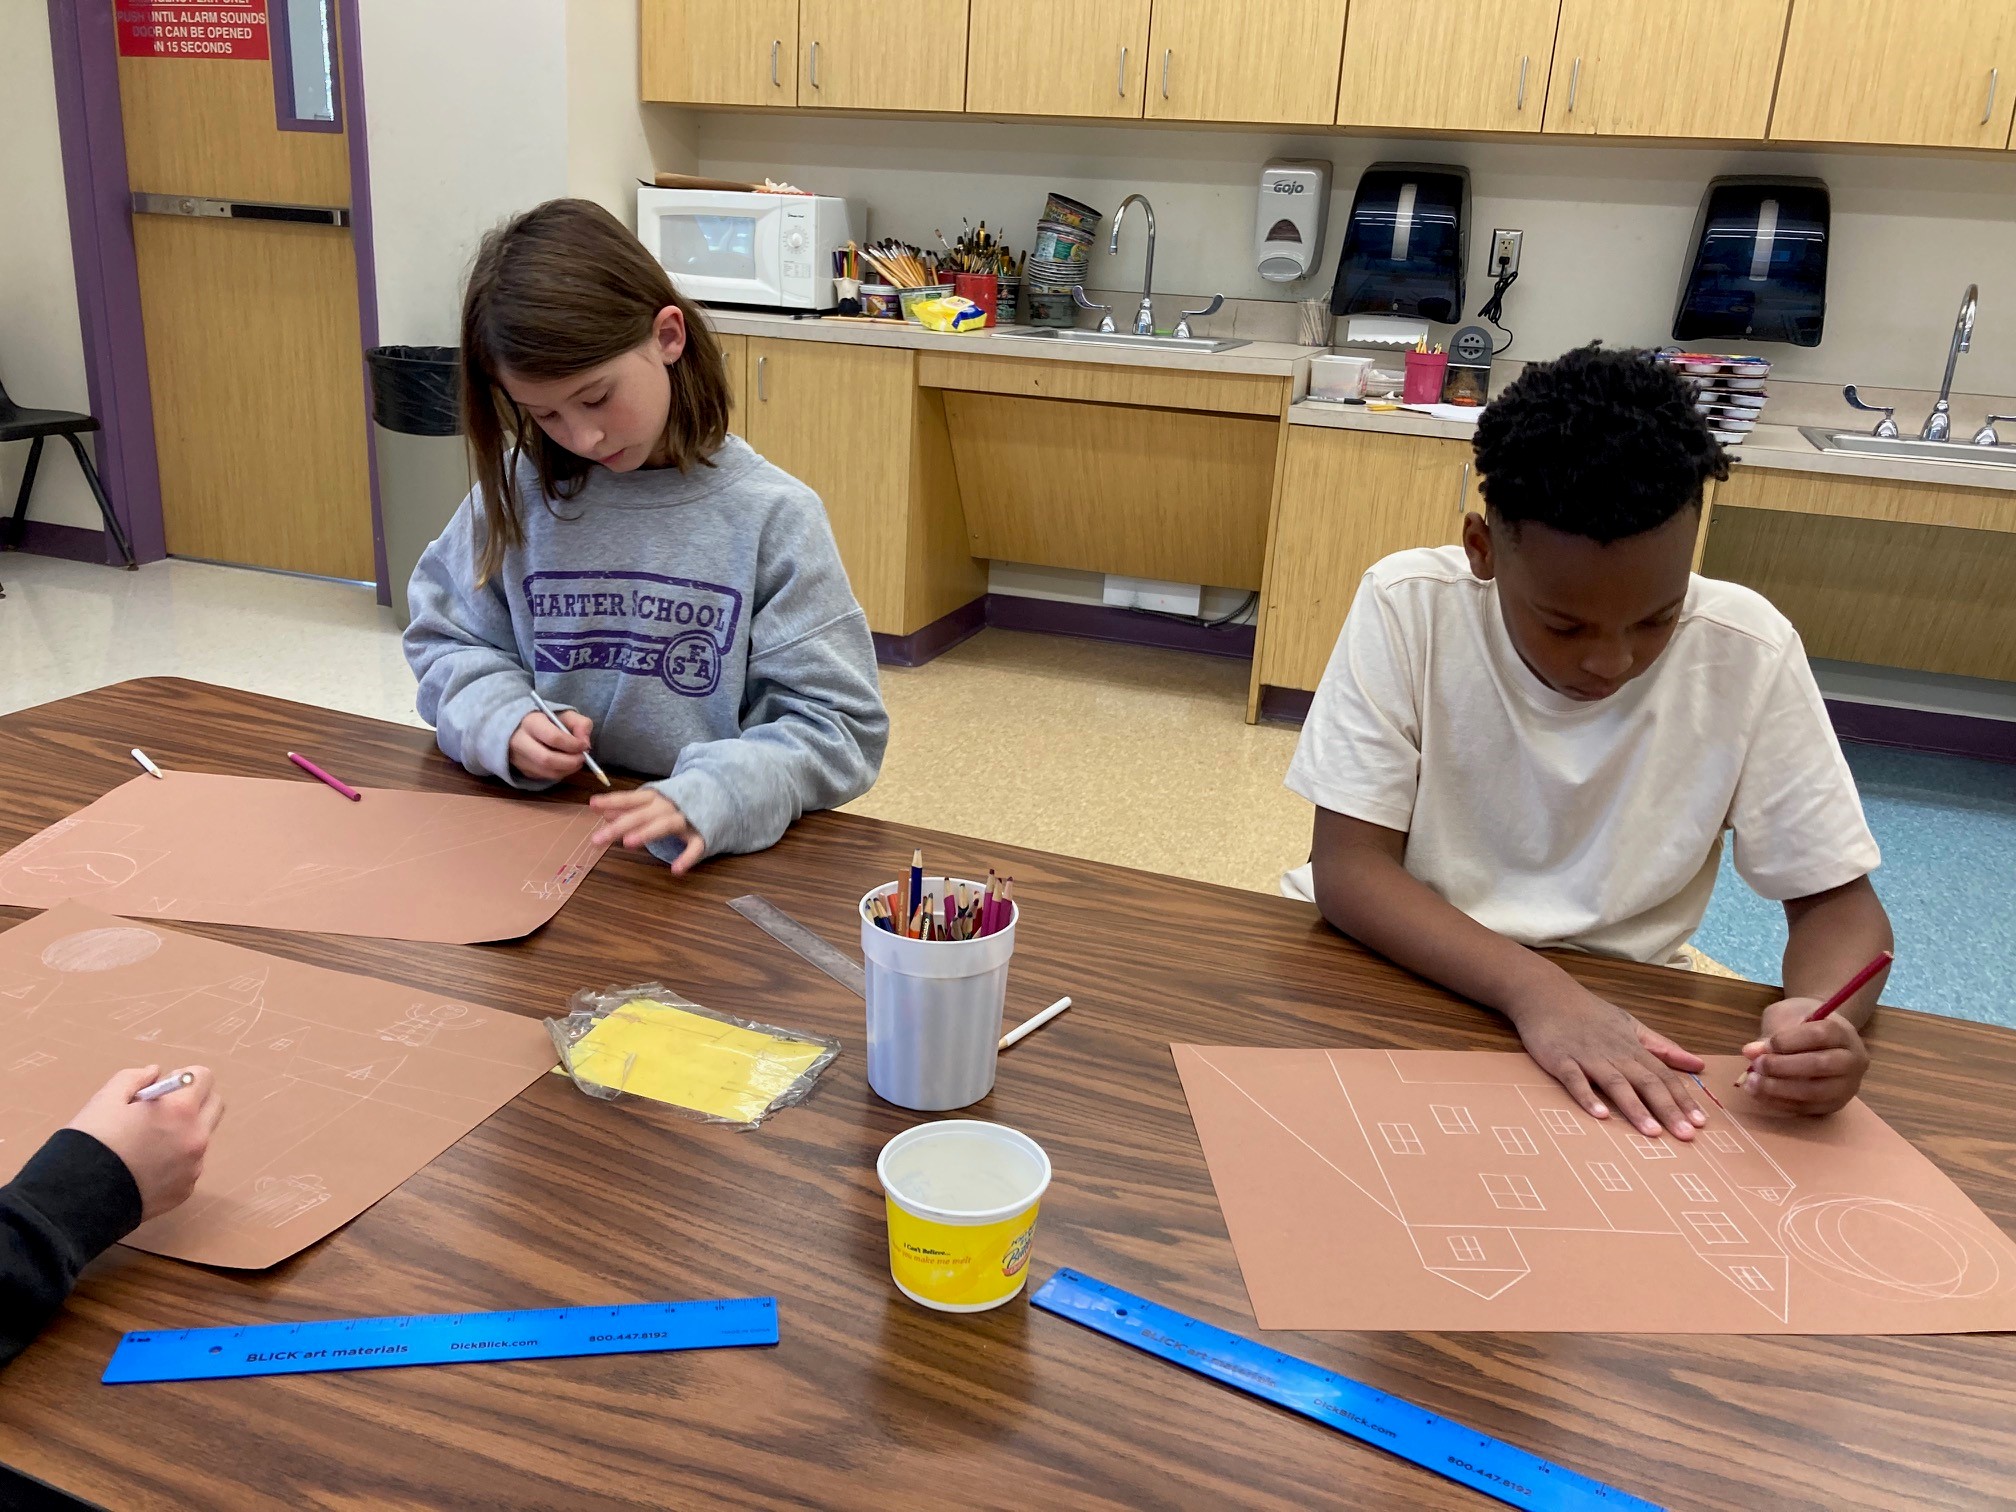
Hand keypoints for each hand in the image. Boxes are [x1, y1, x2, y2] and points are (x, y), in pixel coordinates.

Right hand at [64, 1066, 224, 1221]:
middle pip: (214, 1105)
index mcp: (181, 1111)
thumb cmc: (92, 1142)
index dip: (183, 1077)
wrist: (79, 1198)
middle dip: (194, 1100)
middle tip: (162, 1110)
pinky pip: (190, 1166)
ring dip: (185, 1131)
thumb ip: (134, 1078)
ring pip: (202, 1137)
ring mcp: (193, 1167)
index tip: (163, 1087)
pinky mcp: (185, 1190)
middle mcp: (196, 1138)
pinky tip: (145, 1167)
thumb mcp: (106, 1099)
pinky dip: (175, 1160)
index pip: (204, 1077)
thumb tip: (156, 1073)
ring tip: (148, 1141)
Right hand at [509, 707, 592, 781]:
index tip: (584, 745)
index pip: (554, 738)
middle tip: (583, 758)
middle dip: (571, 762)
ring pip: (548, 772)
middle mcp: (520, 742)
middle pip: (548, 760)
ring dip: (568, 769)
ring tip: (576, 760)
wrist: (522, 729)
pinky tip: (565, 764)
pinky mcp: (523, 771)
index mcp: (530, 722)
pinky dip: (560, 773)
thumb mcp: (566, 715)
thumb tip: (585, 743)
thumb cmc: (548, 721)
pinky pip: (546, 777)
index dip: (573, 745)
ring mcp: (519, 759)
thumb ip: (581, 724)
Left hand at [588, 788, 705, 873]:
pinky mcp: (703, 835)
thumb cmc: (678, 803)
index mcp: (656, 798)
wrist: (720, 797)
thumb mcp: (653, 802)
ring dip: (647, 833)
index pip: (631, 799)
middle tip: (597, 839)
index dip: (612, 801)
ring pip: (666, 825)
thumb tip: (605, 813)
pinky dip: (688, 858)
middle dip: (619, 826)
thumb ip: (630, 808)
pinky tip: (676, 871)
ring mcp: (687, 820)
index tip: (592, 805)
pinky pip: (696, 847)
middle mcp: (669, 806)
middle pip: (642, 815)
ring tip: (628, 844)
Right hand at [1510, 988, 1706, 1138]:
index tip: (1701, 1123)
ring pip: (1616, 1084)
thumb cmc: (1590, 1013)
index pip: (1663, 1076)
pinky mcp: (1560, 1059)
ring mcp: (1587, 1056)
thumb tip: (1697, 1064)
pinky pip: (1575, 1080)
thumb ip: (1662, 1047)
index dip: (1682, 1099)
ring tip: (1652, 1133)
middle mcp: (1614, 1053)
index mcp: (1632, 1047)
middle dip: (1668, 1109)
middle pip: (1646, 1083)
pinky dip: (1587, 1096)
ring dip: (1635, 1108)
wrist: (1546, 994)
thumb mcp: (1631, 1025)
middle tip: (1686, 1136)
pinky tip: (1600, 1115)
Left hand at [1737, 1000, 1869, 1114]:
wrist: (1823, 1039)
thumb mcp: (1787, 1017)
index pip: (1820, 1035)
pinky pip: (1807, 1108)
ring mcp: (1847, 1086)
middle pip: (1820, 1065)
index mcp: (1843, 1032)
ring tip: (1752, 1082)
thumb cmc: (1802, 1023)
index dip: (1788, 1041)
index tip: (1765, 1044)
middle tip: (1756, 1064)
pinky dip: (1779, 1102)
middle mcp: (1852, 1060)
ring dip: (1779, 1089)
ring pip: (1814, 1092)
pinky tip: (1759, 1093)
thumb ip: (1772, 1033)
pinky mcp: (1834, 1105)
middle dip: (1782, 1067)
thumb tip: (1751, 1052)